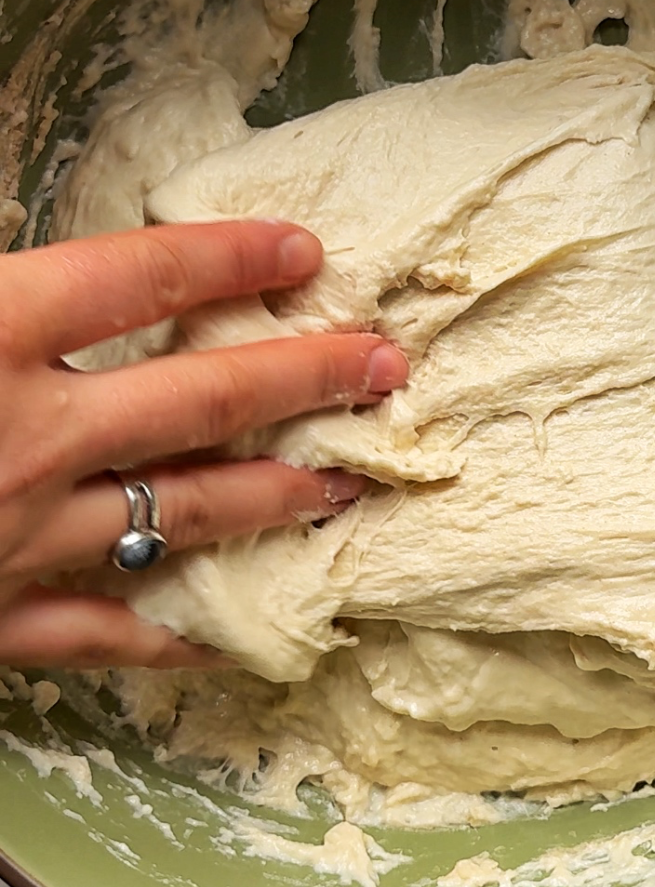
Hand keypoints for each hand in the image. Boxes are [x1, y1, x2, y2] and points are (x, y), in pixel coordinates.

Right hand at [0, 220, 406, 669]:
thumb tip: (46, 252)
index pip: (136, 279)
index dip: (227, 257)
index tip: (301, 251)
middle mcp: (27, 436)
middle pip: (199, 399)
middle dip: (307, 378)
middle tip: (385, 369)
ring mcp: (18, 535)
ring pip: (181, 513)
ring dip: (274, 497)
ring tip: (345, 487)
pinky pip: (106, 632)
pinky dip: (174, 634)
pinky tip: (231, 635)